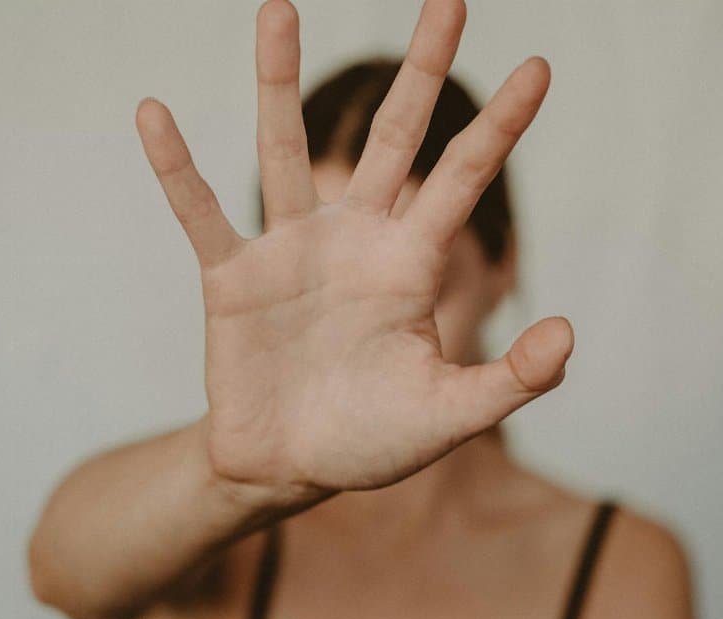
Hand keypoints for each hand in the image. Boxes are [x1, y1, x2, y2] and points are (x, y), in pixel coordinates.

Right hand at [135, 0, 572, 499]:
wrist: (288, 469)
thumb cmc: (372, 439)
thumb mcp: (447, 415)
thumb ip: (510, 381)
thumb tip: (568, 334)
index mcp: (409, 263)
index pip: (463, 179)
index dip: (501, 127)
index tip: (542, 68)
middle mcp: (353, 238)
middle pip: (393, 138)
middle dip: (420, 72)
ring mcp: (289, 251)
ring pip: (283, 149)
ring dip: (279, 82)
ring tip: (280, 9)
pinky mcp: (230, 277)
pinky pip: (200, 212)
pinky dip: (177, 168)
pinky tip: (154, 114)